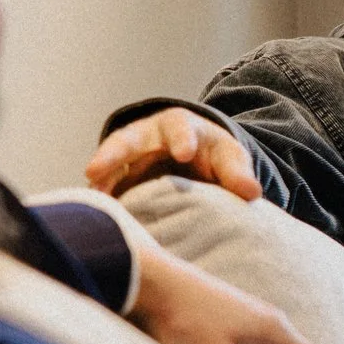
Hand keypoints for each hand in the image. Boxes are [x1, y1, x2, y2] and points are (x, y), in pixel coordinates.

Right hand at [86, 108, 261, 202]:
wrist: (196, 158)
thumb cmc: (213, 154)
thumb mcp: (229, 157)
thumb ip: (238, 173)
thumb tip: (252, 193)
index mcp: (180, 127)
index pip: (180, 128)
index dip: (181, 139)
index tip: (183, 153)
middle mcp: (148, 137)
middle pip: (128, 140)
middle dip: (113, 154)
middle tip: (96, 170)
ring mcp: (130, 158)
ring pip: (110, 163)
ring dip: (99, 179)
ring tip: (91, 196)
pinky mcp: (121, 178)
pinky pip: (107, 186)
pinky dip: (101, 198)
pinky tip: (95, 216)